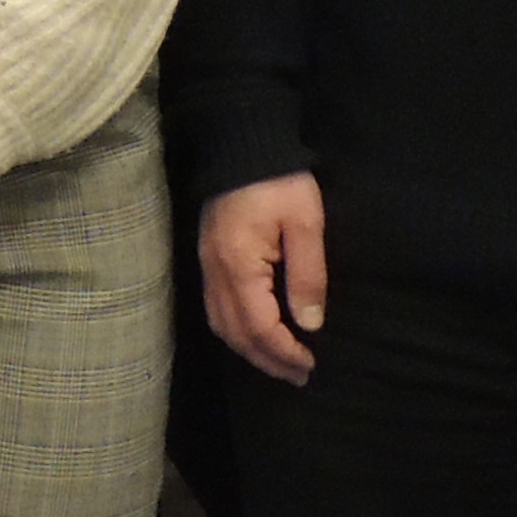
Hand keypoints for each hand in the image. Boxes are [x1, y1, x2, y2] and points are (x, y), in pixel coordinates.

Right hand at [201, 174, 327, 381]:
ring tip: (278, 362)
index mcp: (239, 264)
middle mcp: (216, 270)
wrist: (241, 141)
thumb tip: (309, 324)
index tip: (310, 364)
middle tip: (299, 375)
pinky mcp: (208, 255)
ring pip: (220, 323)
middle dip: (267, 359)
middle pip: (235, 332)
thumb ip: (308, 275)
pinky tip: (254, 332)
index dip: (284, 352)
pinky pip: (215, 307)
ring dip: (249, 349)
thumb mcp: (305, 223)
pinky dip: (235, 329)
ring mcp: (206, 263)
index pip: (259, 326)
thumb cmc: (279, 180)